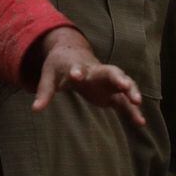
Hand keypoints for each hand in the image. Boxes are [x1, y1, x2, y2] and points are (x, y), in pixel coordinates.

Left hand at [31, 27, 145, 126]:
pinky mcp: (112, 92)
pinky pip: (124, 101)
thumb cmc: (60, 65)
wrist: (72, 53)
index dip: (77, 72)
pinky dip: (132, 110)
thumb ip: (44, 92)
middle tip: (124, 85)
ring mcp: (107, 81)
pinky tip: (140, 122)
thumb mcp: (49, 76)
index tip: (76, 75)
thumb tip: (35, 109)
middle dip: (118, 78)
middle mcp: (96, 71)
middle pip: (110, 71)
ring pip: (123, 83)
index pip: (78, 68)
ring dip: (131, 91)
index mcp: (77, 66)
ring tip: (137, 102)